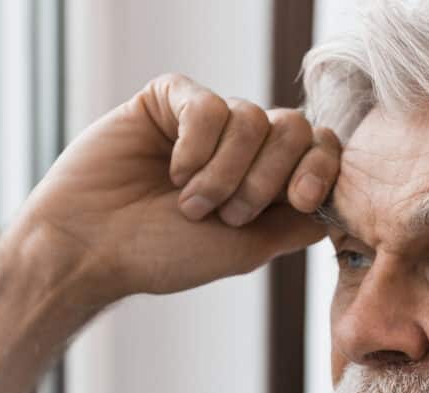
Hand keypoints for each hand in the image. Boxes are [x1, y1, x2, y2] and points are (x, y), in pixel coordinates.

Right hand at [17, 73, 340, 301]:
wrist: (92, 248)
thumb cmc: (162, 255)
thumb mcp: (246, 248)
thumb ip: (296, 222)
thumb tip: (336, 203)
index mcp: (263, 180)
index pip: (319, 150)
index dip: (320, 167)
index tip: (298, 199)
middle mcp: (240, 147)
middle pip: (294, 127)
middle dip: (266, 177)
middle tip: (228, 214)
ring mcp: (205, 121)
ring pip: (252, 118)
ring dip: (223, 172)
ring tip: (189, 203)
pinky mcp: (169, 100)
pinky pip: (208, 104)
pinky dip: (195, 146)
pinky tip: (171, 170)